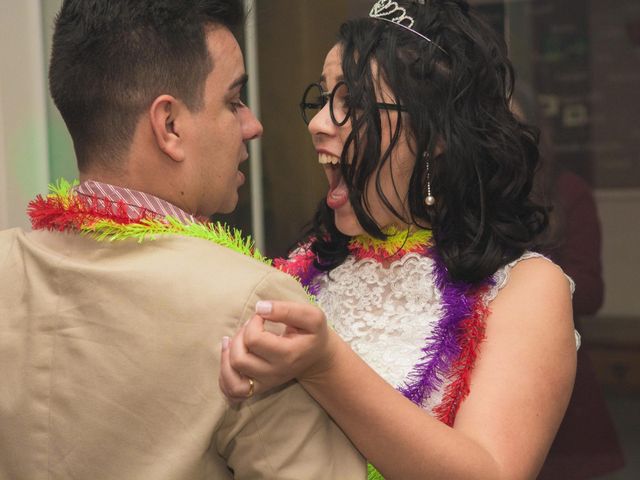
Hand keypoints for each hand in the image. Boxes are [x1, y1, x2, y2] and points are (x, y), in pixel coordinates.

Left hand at [219, 300, 337, 400]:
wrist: (317, 358)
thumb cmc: (312, 334)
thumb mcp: (311, 317)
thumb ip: (287, 310)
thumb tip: (260, 308)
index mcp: (288, 355)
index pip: (254, 339)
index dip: (253, 322)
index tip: (262, 316)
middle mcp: (275, 373)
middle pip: (239, 359)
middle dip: (239, 337)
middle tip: (250, 327)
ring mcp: (265, 383)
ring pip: (231, 378)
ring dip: (227, 355)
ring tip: (233, 341)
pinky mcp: (258, 388)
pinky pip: (232, 391)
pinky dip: (224, 376)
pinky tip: (229, 358)